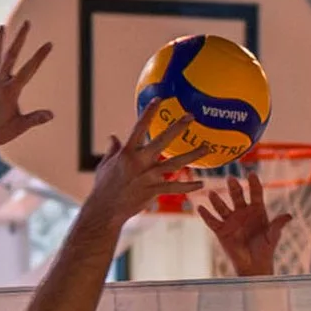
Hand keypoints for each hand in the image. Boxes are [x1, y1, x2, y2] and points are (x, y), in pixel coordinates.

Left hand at [0, 22, 53, 162]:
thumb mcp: (18, 127)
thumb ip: (35, 119)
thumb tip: (51, 114)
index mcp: (9, 92)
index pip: (28, 70)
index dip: (39, 56)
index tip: (49, 44)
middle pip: (11, 56)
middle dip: (20, 38)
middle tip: (27, 23)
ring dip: (0, 41)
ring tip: (2, 27)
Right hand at [79, 110, 209, 225]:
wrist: (105, 210)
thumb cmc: (103, 187)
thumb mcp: (105, 166)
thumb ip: (112, 150)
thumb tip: (112, 137)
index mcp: (127, 152)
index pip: (139, 127)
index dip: (149, 113)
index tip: (159, 100)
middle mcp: (140, 162)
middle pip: (162, 141)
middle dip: (178, 127)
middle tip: (191, 117)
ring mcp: (149, 176)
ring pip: (176, 163)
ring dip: (193, 155)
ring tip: (207, 148)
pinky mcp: (154, 191)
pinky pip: (175, 187)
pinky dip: (189, 186)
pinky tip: (201, 183)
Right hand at [196, 174, 296, 276]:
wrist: (254, 265)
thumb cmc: (265, 250)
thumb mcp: (273, 237)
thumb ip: (278, 225)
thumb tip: (289, 216)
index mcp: (257, 211)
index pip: (256, 193)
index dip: (254, 184)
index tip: (252, 174)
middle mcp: (243, 212)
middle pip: (237, 196)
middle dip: (234, 187)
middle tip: (231, 178)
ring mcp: (231, 220)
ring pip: (222, 206)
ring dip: (217, 200)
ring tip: (212, 193)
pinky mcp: (221, 230)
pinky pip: (212, 221)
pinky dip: (205, 215)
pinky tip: (200, 207)